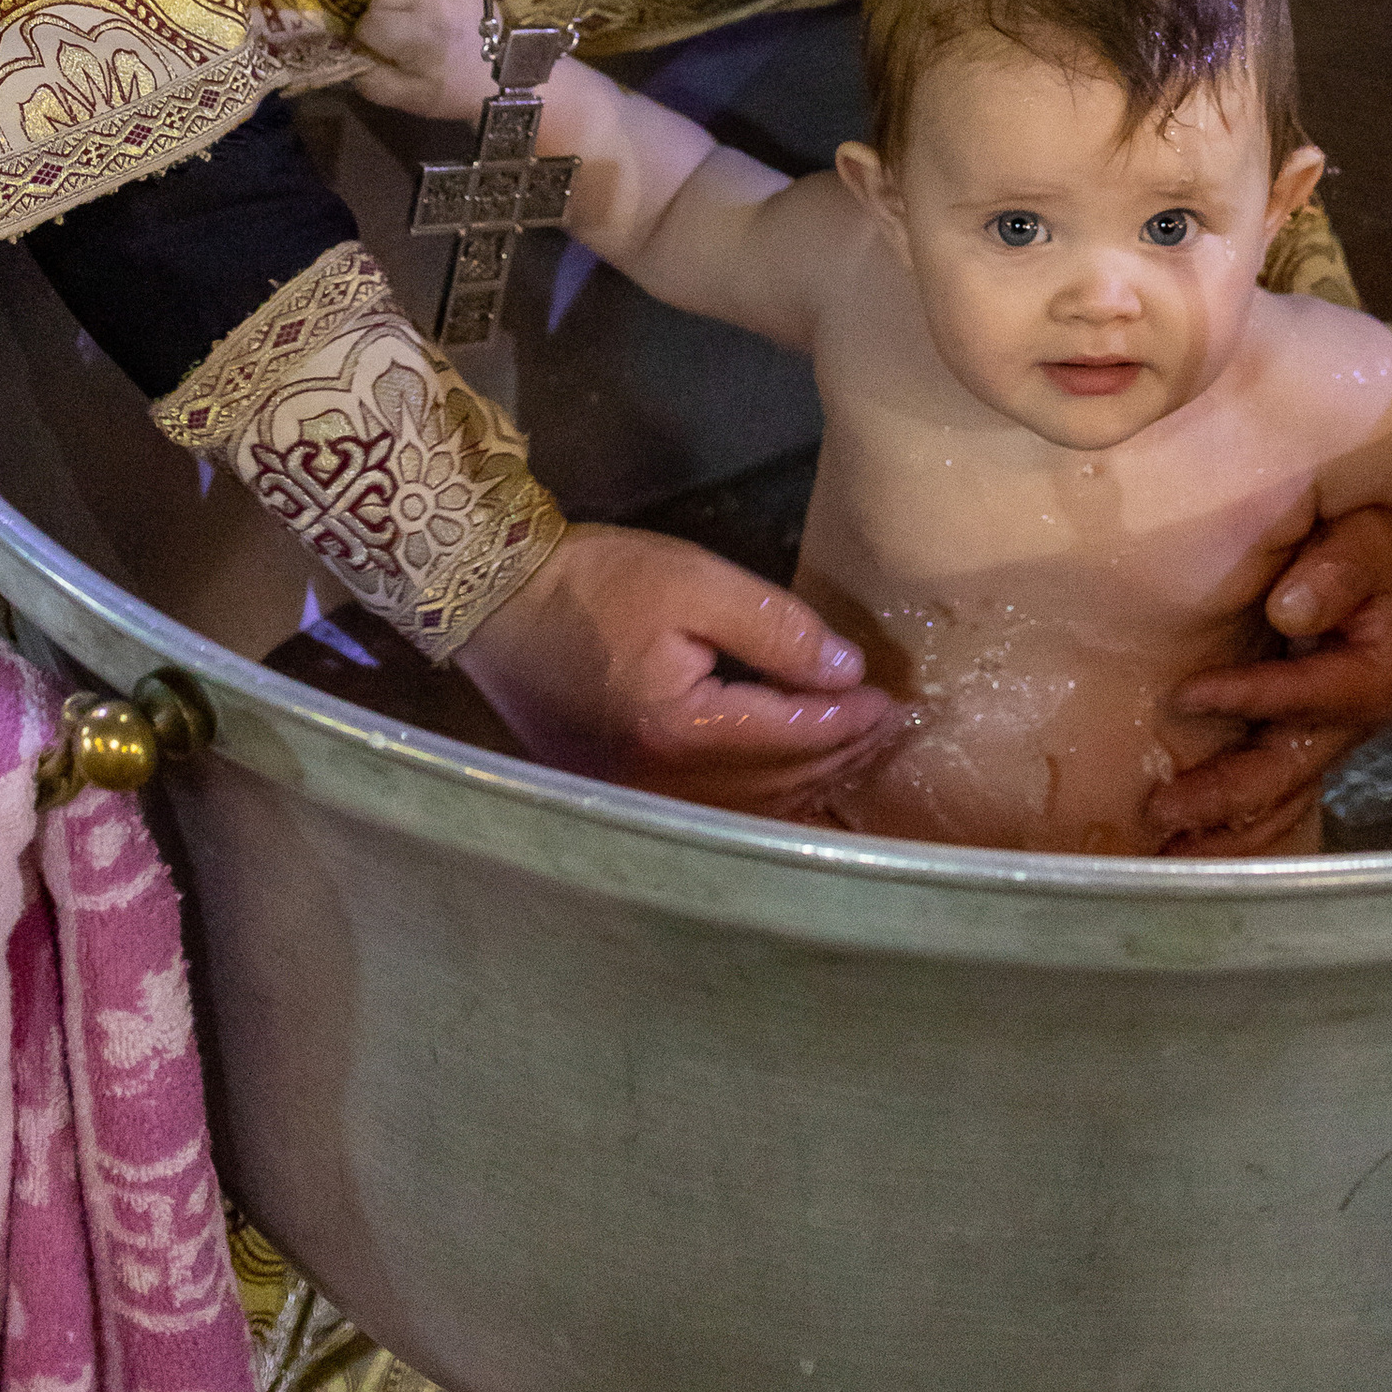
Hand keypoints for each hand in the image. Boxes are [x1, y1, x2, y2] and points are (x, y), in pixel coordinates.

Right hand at [351, 0, 489, 120]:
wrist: (504, 74)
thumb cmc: (453, 89)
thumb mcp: (408, 98)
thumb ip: (371, 81)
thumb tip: (349, 56)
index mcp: (418, 32)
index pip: (367, 25)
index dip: (369, 41)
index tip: (383, 52)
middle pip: (379, 0)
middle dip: (381, 20)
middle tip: (399, 39)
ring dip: (397, 0)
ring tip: (412, 21)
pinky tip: (427, 7)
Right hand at [453, 523, 905, 807]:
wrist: (497, 602)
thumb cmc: (596, 582)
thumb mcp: (692, 582)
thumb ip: (774, 629)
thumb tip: (844, 671)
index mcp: (680, 731)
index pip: (791, 735)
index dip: (848, 720)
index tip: (894, 701)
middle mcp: (662, 784)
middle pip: (775, 783)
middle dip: (837, 755)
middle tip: (889, 730)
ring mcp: (638, 799)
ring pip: (748, 808)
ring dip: (807, 781)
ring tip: (853, 753)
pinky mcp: (622, 795)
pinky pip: (714, 810)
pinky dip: (763, 796)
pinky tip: (790, 779)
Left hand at [1149, 504, 1391, 854]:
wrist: (1373, 540)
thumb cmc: (1366, 530)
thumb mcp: (1366, 534)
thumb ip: (1339, 568)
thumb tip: (1291, 612)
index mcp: (1374, 670)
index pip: (1311, 693)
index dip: (1252, 696)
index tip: (1186, 695)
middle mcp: (1353, 717)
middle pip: (1290, 766)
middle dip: (1229, 794)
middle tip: (1163, 811)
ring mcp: (1327, 733)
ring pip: (1280, 796)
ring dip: (1226, 828)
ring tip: (1167, 851)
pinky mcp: (1301, 737)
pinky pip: (1272, 793)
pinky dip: (1236, 824)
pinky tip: (1191, 847)